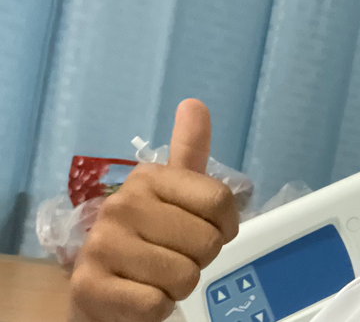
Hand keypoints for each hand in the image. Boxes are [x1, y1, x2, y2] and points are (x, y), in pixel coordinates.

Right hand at [69, 99, 239, 320]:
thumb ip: (188, 150)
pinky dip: (156, 308)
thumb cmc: (148, 238)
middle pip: (207, 242)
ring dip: (177, 285)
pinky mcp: (90, 287)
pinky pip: (156, 304)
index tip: (206, 230)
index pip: (220, 200)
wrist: (101, 289)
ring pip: (185, 275)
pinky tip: (139, 294)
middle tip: (173, 256)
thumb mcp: (172, 192)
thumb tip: (195, 103)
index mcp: (147, 178)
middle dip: (199, 259)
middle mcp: (121, 205)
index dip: (225, 226)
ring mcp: (101, 245)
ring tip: (155, 276)